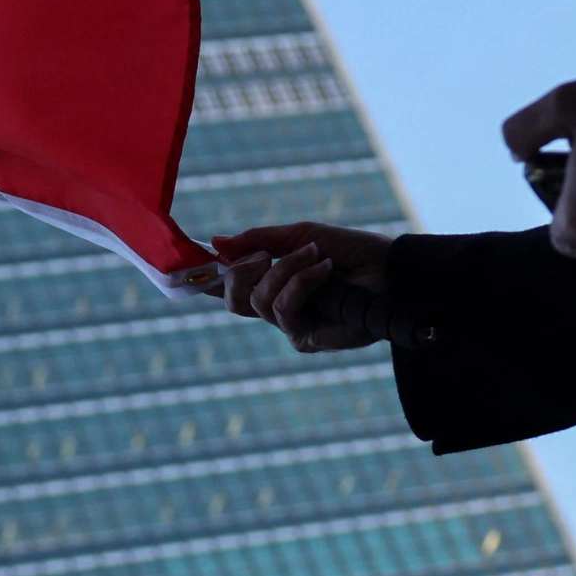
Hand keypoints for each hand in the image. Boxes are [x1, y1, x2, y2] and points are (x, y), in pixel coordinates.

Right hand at [200, 220, 398, 350]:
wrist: (392, 270)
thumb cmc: (354, 252)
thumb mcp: (301, 235)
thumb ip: (259, 241)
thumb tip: (215, 242)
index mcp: (275, 282)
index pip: (233, 285)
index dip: (206, 278)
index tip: (184, 268)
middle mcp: (278, 307)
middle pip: (233, 301)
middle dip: (239, 274)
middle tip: (260, 255)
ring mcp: (291, 326)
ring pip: (258, 302)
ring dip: (285, 271)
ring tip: (314, 255)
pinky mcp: (304, 340)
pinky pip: (283, 311)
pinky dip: (300, 283)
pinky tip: (323, 270)